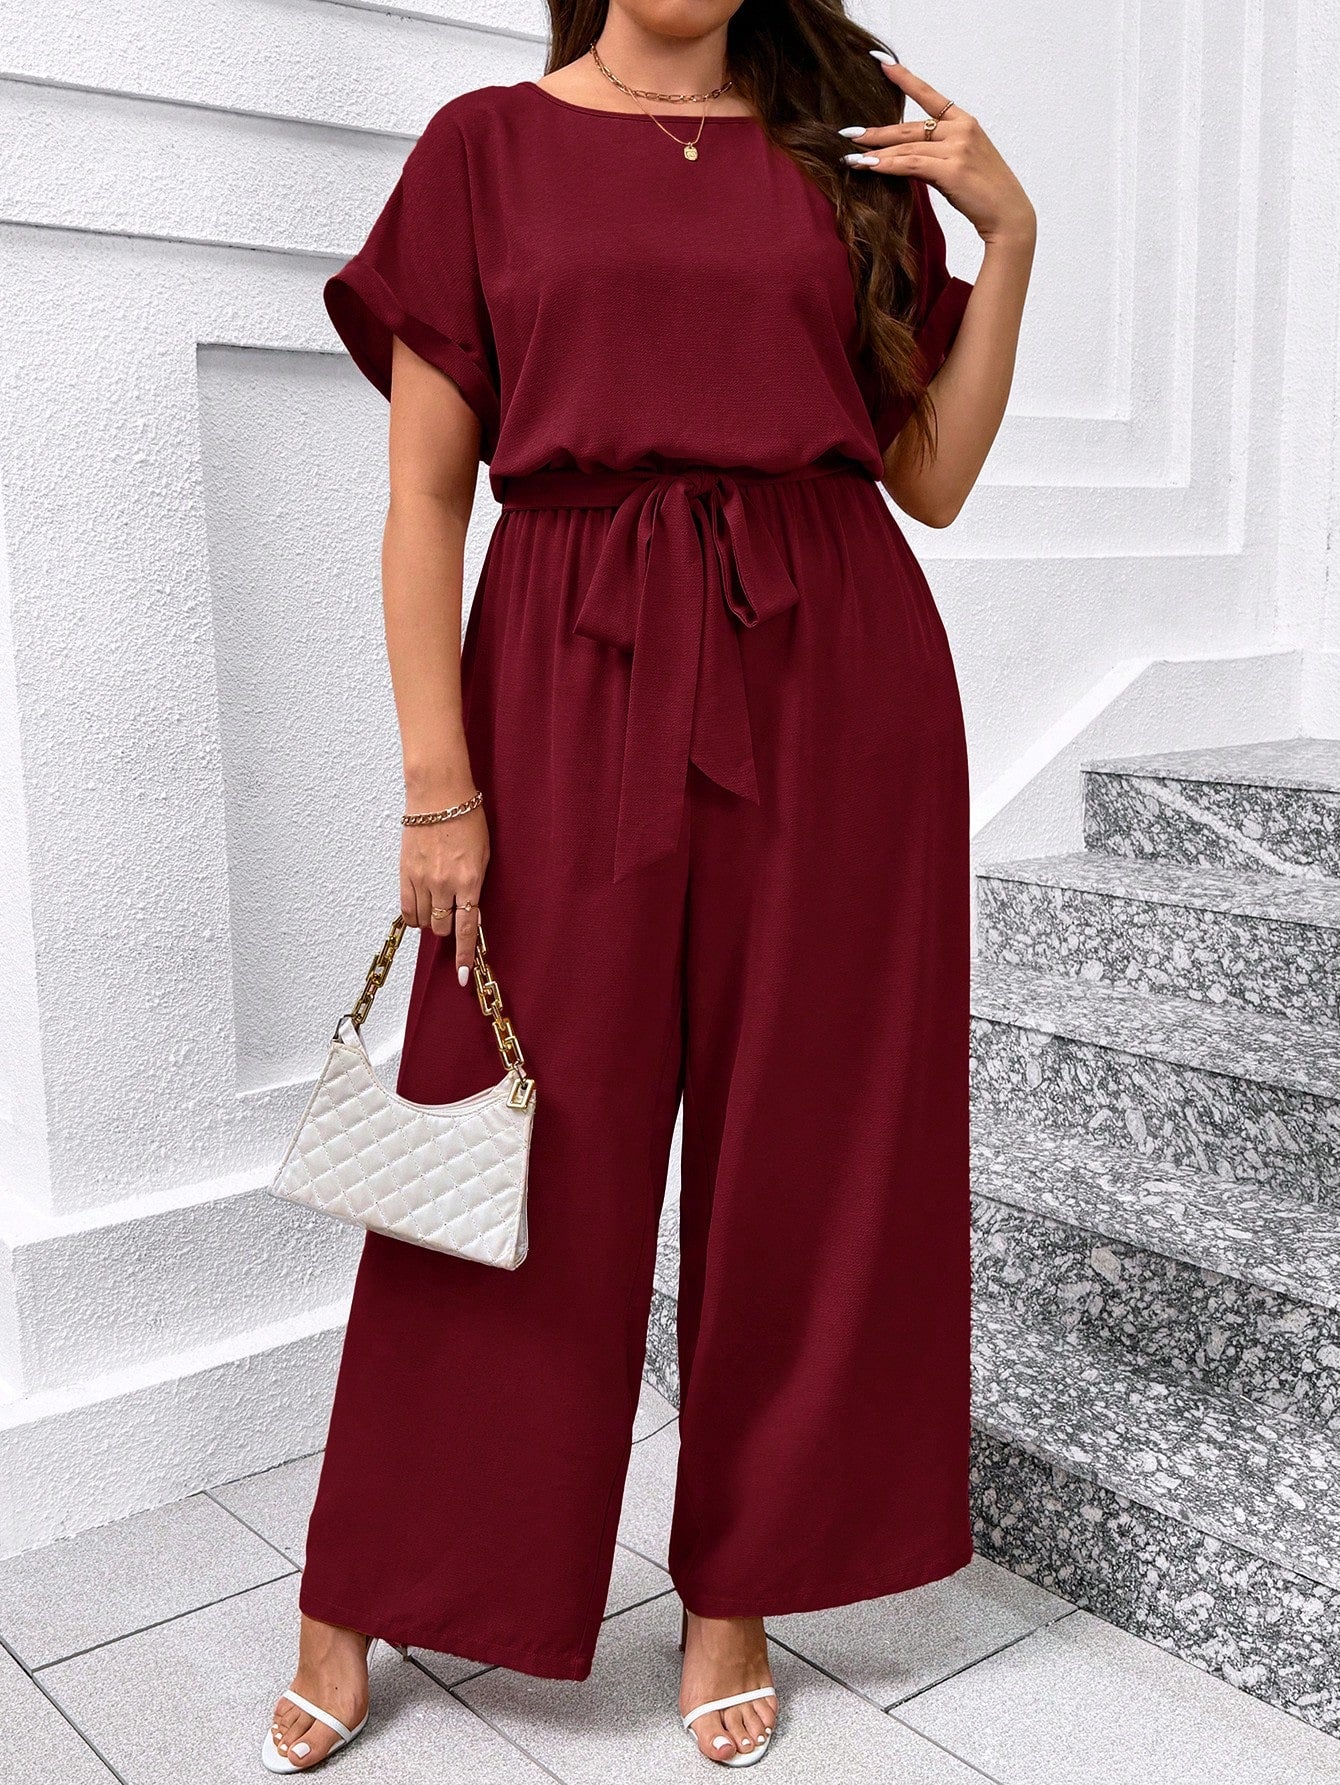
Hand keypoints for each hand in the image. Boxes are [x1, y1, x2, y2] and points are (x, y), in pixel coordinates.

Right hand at [400, 804, 489, 986]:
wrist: (439, 796)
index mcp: (470, 881)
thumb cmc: (467, 820)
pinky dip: (413, 915)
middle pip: (442, 927)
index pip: (467, 928)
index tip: (464, 976)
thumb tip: (468, 910)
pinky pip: (406, 909)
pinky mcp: (405, 873)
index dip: (465, 955)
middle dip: (447, 929)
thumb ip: (476, 885)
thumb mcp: (484, 854)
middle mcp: (445, 885)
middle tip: (450, 914)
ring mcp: (422, 880)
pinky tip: (419, 909)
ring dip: (430, 921)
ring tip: (435, 904)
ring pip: (423, 921)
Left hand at [843, 60, 1034, 246]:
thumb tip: (901, 155)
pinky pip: (910, 164)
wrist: (1008, 214)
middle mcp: (961, 129)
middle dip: (876, 132)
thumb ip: (936, 152)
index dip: (904, 78)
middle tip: (848, 133)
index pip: (930, 95)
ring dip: (875, 153)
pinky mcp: (952, 170)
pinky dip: (886, 166)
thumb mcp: (961, 163)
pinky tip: (868, 166)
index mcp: (965, 122)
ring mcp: (957, 148)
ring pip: (907, 147)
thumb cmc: (984, 192)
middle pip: (909, 128)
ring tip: (851, 158)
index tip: (883, 64)